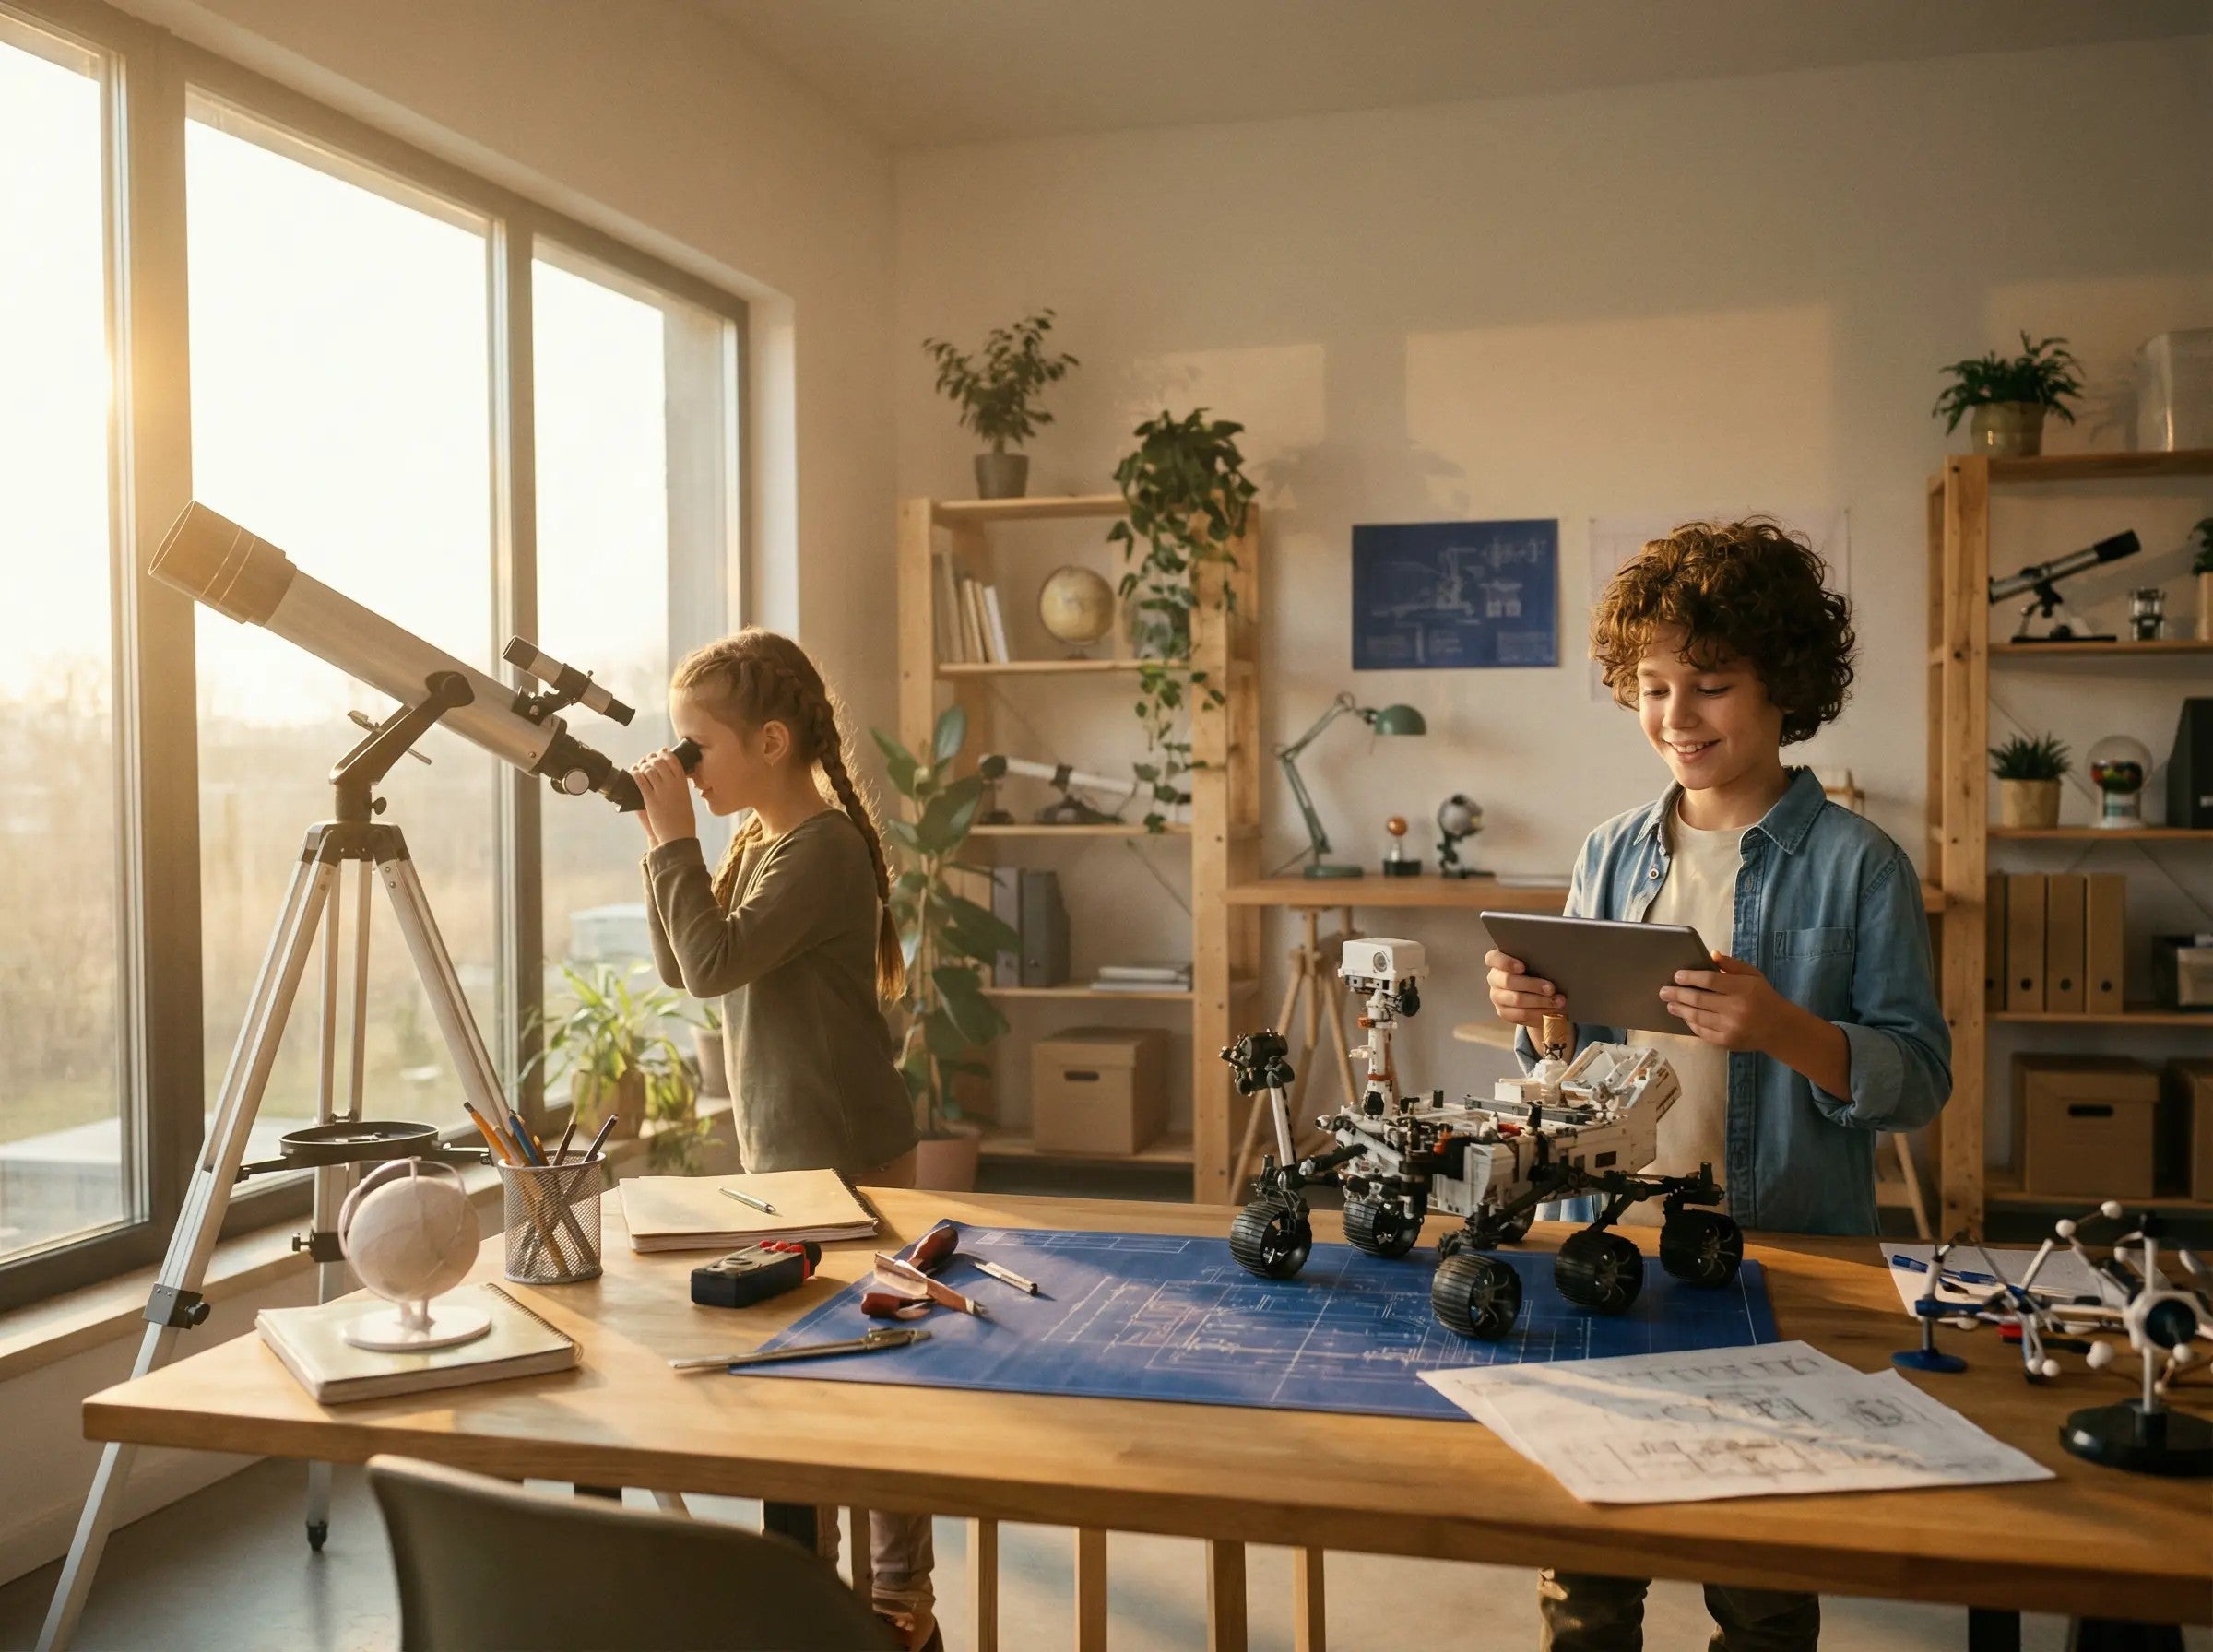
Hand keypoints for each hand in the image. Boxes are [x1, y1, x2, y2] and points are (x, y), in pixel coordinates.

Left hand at [629, 748, 696, 846]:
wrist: (678, 836)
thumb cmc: (683, 820)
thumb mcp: (685, 800)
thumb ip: (679, 788)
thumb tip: (674, 779)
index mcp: (683, 783)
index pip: (673, 761)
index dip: (665, 754)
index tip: (660, 753)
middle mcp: (672, 784)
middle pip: (659, 762)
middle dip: (651, 759)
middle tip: (646, 760)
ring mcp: (661, 790)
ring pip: (649, 769)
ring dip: (642, 766)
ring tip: (639, 767)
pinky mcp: (650, 799)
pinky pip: (640, 780)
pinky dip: (636, 773)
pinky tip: (634, 772)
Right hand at [1486, 947, 1565, 1030]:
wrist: (1537, 994)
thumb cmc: (1537, 972)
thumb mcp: (1536, 964)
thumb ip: (1538, 961)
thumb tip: (1555, 963)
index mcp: (1498, 961)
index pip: (1493, 959)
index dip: (1506, 963)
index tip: (1522, 967)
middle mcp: (1494, 979)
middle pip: (1508, 981)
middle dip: (1532, 985)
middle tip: (1552, 989)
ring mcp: (1497, 997)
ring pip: (1516, 1000)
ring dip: (1540, 1001)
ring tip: (1559, 1001)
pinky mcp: (1504, 1013)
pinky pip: (1521, 1015)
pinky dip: (1539, 1013)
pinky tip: (1552, 1011)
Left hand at [1658, 953, 1794, 1051]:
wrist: (1780, 1028)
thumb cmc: (1764, 997)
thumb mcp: (1753, 976)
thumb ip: (1732, 965)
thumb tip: (1711, 955)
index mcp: (1742, 989)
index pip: (1709, 981)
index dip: (1690, 978)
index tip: (1677, 975)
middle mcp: (1735, 1008)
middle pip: (1698, 1000)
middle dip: (1677, 994)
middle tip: (1663, 991)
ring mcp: (1730, 1027)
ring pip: (1697, 1017)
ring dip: (1679, 1009)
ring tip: (1669, 1004)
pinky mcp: (1727, 1041)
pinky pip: (1702, 1032)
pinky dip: (1691, 1024)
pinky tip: (1684, 1017)